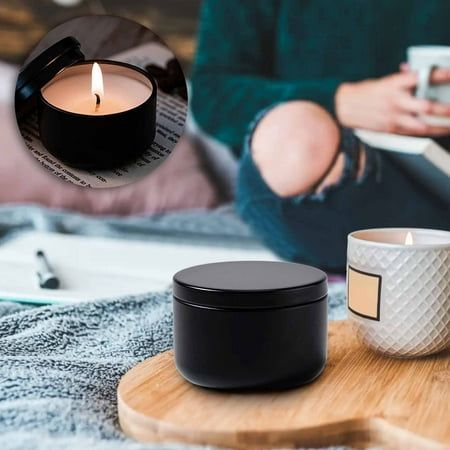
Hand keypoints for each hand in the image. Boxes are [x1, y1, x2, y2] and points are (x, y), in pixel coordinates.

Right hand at [335, 69, 449, 135]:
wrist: (343, 107)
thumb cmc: (364, 94)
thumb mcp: (384, 81)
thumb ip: (404, 78)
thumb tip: (420, 73)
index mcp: (394, 83)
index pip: (422, 77)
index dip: (441, 75)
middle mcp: (395, 100)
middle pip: (425, 106)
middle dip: (445, 109)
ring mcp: (393, 117)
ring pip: (423, 124)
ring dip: (442, 125)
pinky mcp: (391, 129)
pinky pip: (415, 132)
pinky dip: (431, 131)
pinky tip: (441, 130)